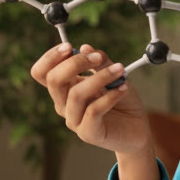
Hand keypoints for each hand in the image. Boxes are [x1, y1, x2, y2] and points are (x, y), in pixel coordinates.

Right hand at [30, 43, 149, 153]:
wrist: (137, 128)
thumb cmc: (122, 100)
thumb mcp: (114, 75)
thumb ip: (101, 62)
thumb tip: (85, 47)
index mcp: (64, 88)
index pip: (41, 73)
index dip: (50, 58)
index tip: (69, 46)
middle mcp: (64, 104)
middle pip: (54, 81)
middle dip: (75, 63)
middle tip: (97, 57)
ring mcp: (74, 120)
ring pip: (76, 94)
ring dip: (99, 78)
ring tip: (119, 71)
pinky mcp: (88, 133)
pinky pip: (93, 111)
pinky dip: (110, 96)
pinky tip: (123, 89)